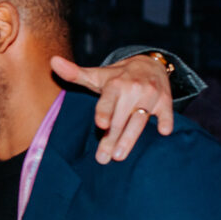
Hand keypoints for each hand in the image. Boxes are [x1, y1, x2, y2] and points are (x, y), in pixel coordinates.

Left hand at [51, 54, 173, 163]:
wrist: (149, 64)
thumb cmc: (116, 77)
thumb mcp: (96, 76)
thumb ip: (74, 74)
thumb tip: (53, 61)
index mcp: (115, 85)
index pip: (108, 101)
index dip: (105, 112)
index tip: (101, 124)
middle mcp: (133, 89)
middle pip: (121, 118)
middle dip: (111, 138)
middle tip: (103, 158)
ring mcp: (151, 95)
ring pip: (140, 121)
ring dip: (130, 139)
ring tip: (119, 156)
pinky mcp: (165, 101)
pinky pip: (167, 114)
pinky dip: (167, 122)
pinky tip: (164, 133)